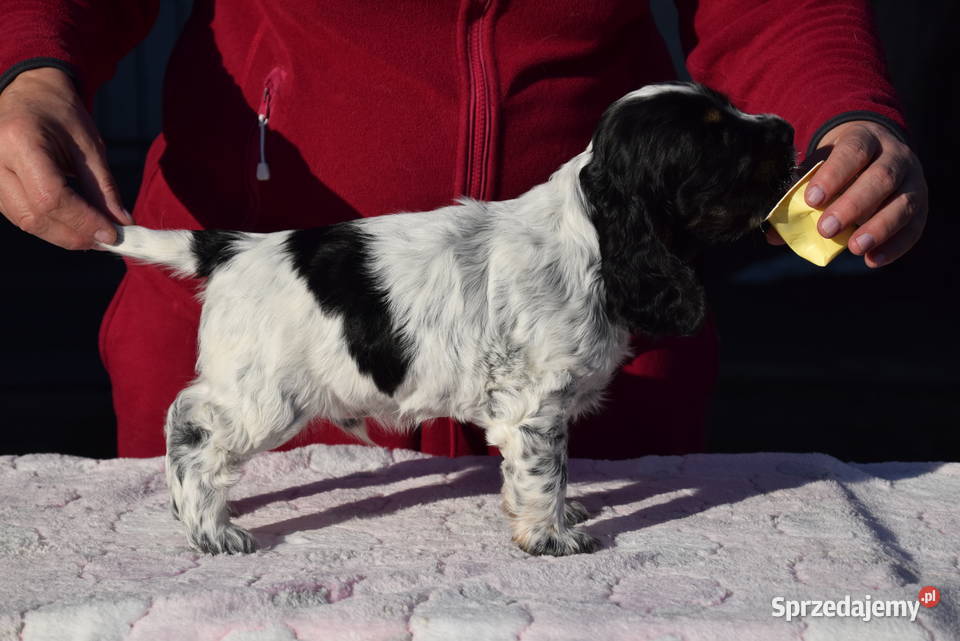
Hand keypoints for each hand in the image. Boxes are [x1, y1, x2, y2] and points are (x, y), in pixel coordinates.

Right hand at [0, 67, 131, 249]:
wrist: (30, 95)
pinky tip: (75, 227)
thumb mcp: (90, 146)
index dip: (83, 221)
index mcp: (20, 141)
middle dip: (75, 234)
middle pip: (34, 216)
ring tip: (94, 235)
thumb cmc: (61, 115)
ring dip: (64, 235)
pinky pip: (21, 217)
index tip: (112, 235)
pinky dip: (51, 227)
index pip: (50, 197)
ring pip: (26, 222)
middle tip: (108, 240)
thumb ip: (104, 188)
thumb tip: (121, 224)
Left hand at [765, 120, 927, 267]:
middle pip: (881, 177)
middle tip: (826, 229)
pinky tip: (872, 261)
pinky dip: (895, 246)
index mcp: (864, 138)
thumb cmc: (836, 167)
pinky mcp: (921, 205)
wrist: (875, 152)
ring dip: (878, 227)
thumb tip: (774, 236)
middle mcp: (895, 155)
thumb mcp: (816, 171)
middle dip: (853, 205)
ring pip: (903, 202)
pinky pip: (914, 226)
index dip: (834, 174)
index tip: (812, 199)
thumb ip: (796, 198)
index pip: (853, 150)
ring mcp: (912, 179)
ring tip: (853, 248)